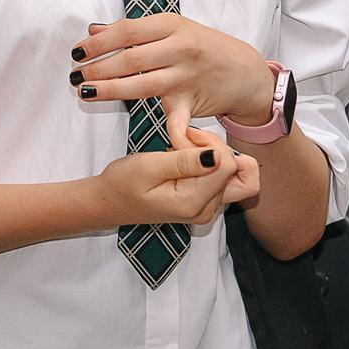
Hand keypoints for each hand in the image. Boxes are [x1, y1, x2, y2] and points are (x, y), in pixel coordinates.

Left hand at [74, 14, 273, 147]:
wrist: (246, 71)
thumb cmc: (203, 47)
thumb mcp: (173, 29)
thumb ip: (133, 31)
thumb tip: (93, 30)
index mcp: (173, 24)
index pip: (128, 31)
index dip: (99, 42)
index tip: (77, 51)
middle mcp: (181, 49)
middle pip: (131, 59)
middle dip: (98, 67)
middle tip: (75, 75)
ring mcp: (187, 77)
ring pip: (143, 86)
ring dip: (109, 90)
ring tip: (85, 91)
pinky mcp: (193, 103)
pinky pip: (177, 122)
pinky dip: (165, 134)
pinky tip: (141, 141)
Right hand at [94, 128, 239, 230]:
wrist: (110, 202)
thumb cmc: (123, 183)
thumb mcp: (148, 167)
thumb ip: (184, 162)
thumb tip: (218, 156)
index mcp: (194, 203)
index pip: (228, 165)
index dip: (210, 144)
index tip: (183, 138)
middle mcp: (207, 209)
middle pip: (238, 170)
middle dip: (218, 149)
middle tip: (187, 141)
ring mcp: (208, 208)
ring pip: (235, 173)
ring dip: (214, 154)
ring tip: (182, 148)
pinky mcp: (206, 202)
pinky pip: (224, 178)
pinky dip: (211, 163)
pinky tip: (185, 157)